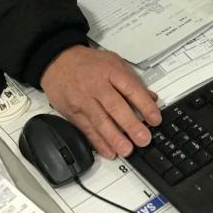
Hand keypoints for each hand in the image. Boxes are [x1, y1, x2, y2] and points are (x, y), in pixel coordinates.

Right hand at [40, 45, 160, 159]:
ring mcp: (83, 100)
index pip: (131, 88)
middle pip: (115, 106)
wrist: (57, 61)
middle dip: (130, 125)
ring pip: (100, 121)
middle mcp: (97, 86)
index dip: (145, 105)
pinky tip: (109, 151)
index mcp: (110, 71)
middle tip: (143, 139)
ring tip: (127, 150)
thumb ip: (132, 80)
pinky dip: (98, 142)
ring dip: (114, 138)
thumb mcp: (114, 62)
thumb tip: (152, 98)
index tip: (155, 119)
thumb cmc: (88, 63)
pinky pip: (87, 129)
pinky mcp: (73, 112)